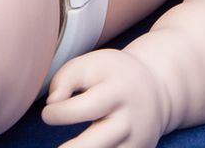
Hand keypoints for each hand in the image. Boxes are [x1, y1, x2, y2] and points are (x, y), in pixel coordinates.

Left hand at [42, 49, 172, 147]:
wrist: (156, 90)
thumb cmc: (112, 76)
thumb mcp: (92, 65)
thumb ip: (65, 79)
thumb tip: (51, 105)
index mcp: (118, 91)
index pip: (87, 107)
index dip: (60, 113)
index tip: (48, 113)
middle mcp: (128, 120)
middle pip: (96, 144)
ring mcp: (134, 142)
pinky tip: (84, 147)